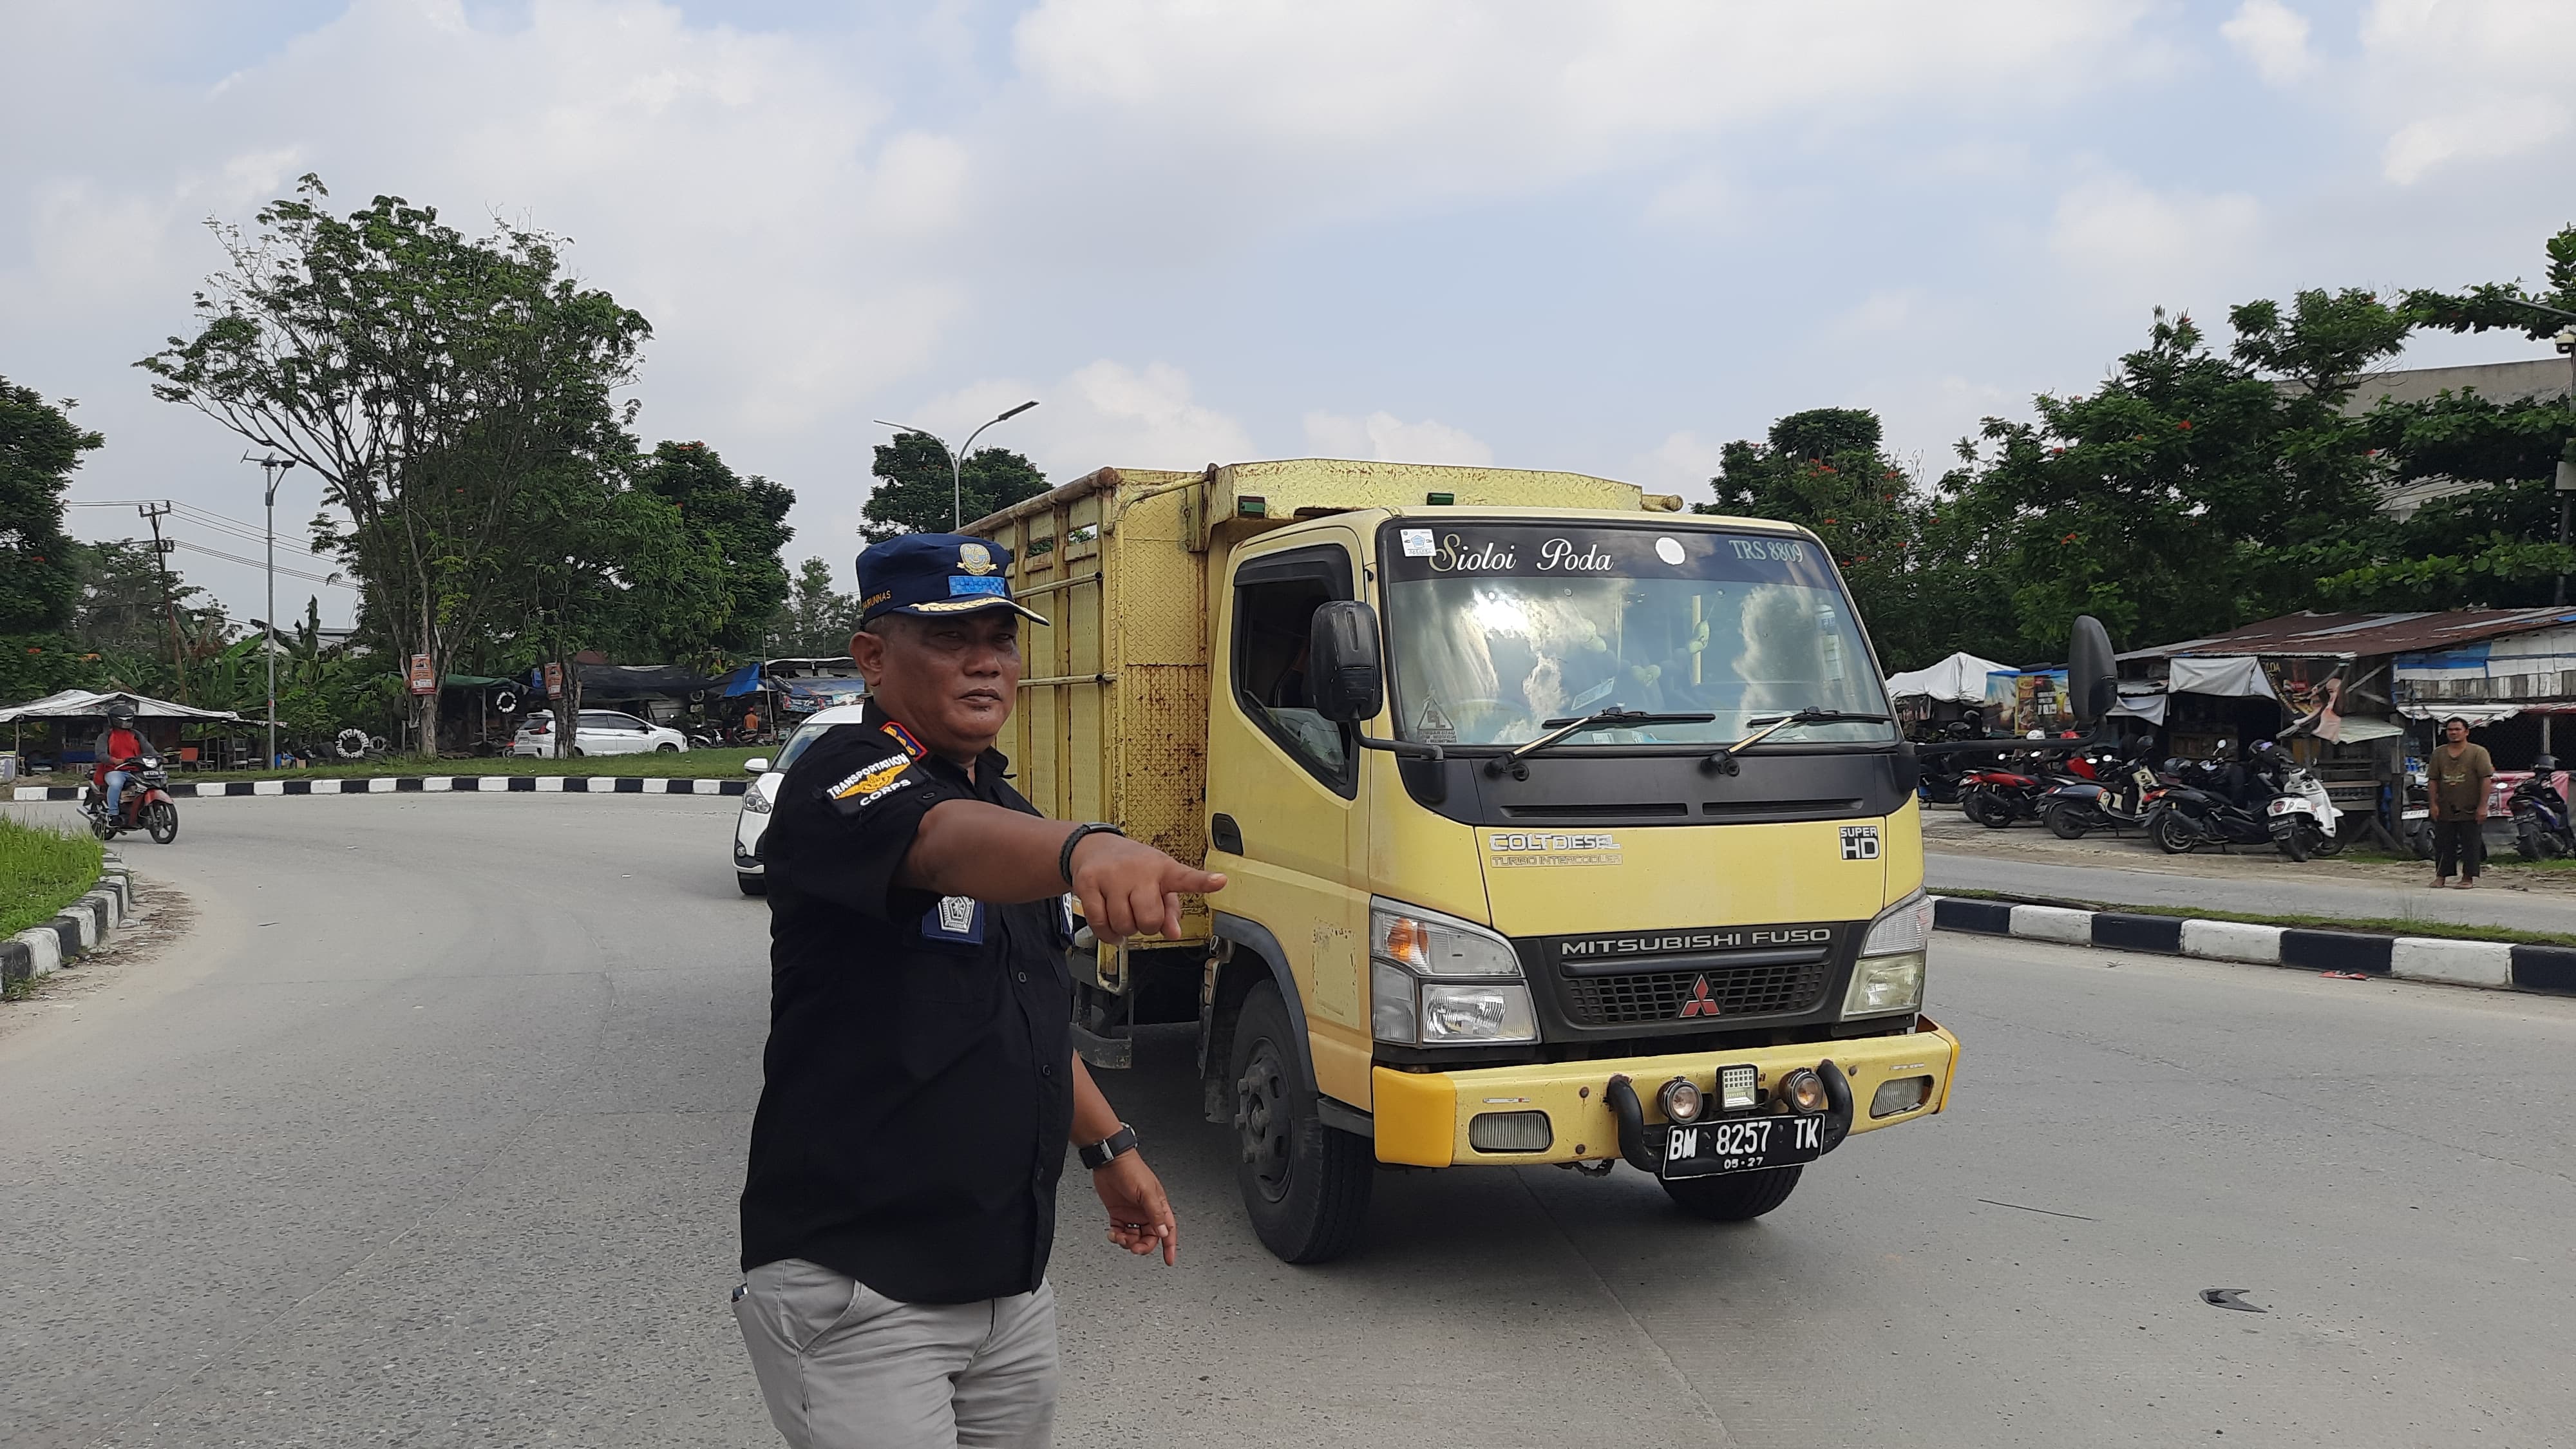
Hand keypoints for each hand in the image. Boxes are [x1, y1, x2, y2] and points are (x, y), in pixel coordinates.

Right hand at [1068, 832, 1224, 939]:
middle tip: (1141, 915)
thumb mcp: (1158, 883)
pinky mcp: (1088, 883)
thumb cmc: (1134, 868)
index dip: (1203, 882)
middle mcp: (1138, 870)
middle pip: (1149, 919)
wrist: (1094, 847)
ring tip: (1124, 913)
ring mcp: (1112, 876)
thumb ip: (1170, 910)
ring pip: (1123, 924)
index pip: (1185, 877)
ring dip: (1125, 929)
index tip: (1220, 881)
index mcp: (1163, 869)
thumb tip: (1173, 933)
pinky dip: (1106, 933)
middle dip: (1146, 927)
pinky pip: (1099, 924)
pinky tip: (1110, 924)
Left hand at [1092, 1152, 1176, 1264]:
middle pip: (1149, 1238)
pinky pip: (1120, 1232)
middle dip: (1142, 1246)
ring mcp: (1132, 1213)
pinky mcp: (1118, 1213)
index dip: (1170, 1246)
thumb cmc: (1131, 1170)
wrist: (1110, 1162)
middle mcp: (1146, 1211)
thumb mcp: (1146, 1192)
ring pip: (1134, 1237)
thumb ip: (1155, 1213)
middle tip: (1134, 1248)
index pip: (1168, 1230)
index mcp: (1158, 1206)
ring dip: (1127, 1242)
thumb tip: (1163, 1232)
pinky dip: (1116, 1237)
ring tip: (1120, 1238)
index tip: (1169, 1260)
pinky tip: (1113, 1234)